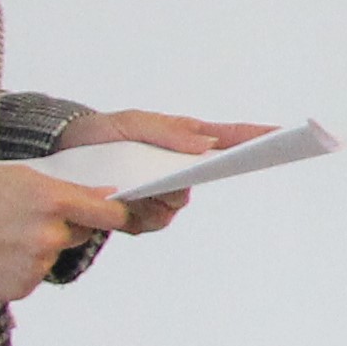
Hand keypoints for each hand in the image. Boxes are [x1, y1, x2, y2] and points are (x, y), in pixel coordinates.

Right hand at [0, 164, 133, 302]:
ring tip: (1, 234)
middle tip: (27, 217)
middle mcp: (50, 235)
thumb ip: (66, 189)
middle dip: (64, 226)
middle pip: (79, 234)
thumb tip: (105, 196)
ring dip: (39, 248)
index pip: (108, 214)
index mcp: (53, 200)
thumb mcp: (19, 175)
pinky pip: (33, 275)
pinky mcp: (20, 288)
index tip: (117, 213)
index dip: (115, 213)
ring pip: (53, 255)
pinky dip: (20, 267)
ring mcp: (35, 265)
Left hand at [58, 106, 266, 234]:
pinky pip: (153, 222)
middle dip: (197, 176)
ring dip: (157, 196)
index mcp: (186, 139)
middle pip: (208, 176)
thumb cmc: (101, 134)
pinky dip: (137, 214)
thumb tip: (206, 144)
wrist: (59, 158)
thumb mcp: (129, 123)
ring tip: (131, 186)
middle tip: (180, 175)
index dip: (260, 135)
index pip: (231, 136)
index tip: (287, 133)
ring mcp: (162, 194)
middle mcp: (180, 168)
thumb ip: (167, 132)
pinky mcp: (141, 216)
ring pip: (178, 203)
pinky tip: (120, 201)